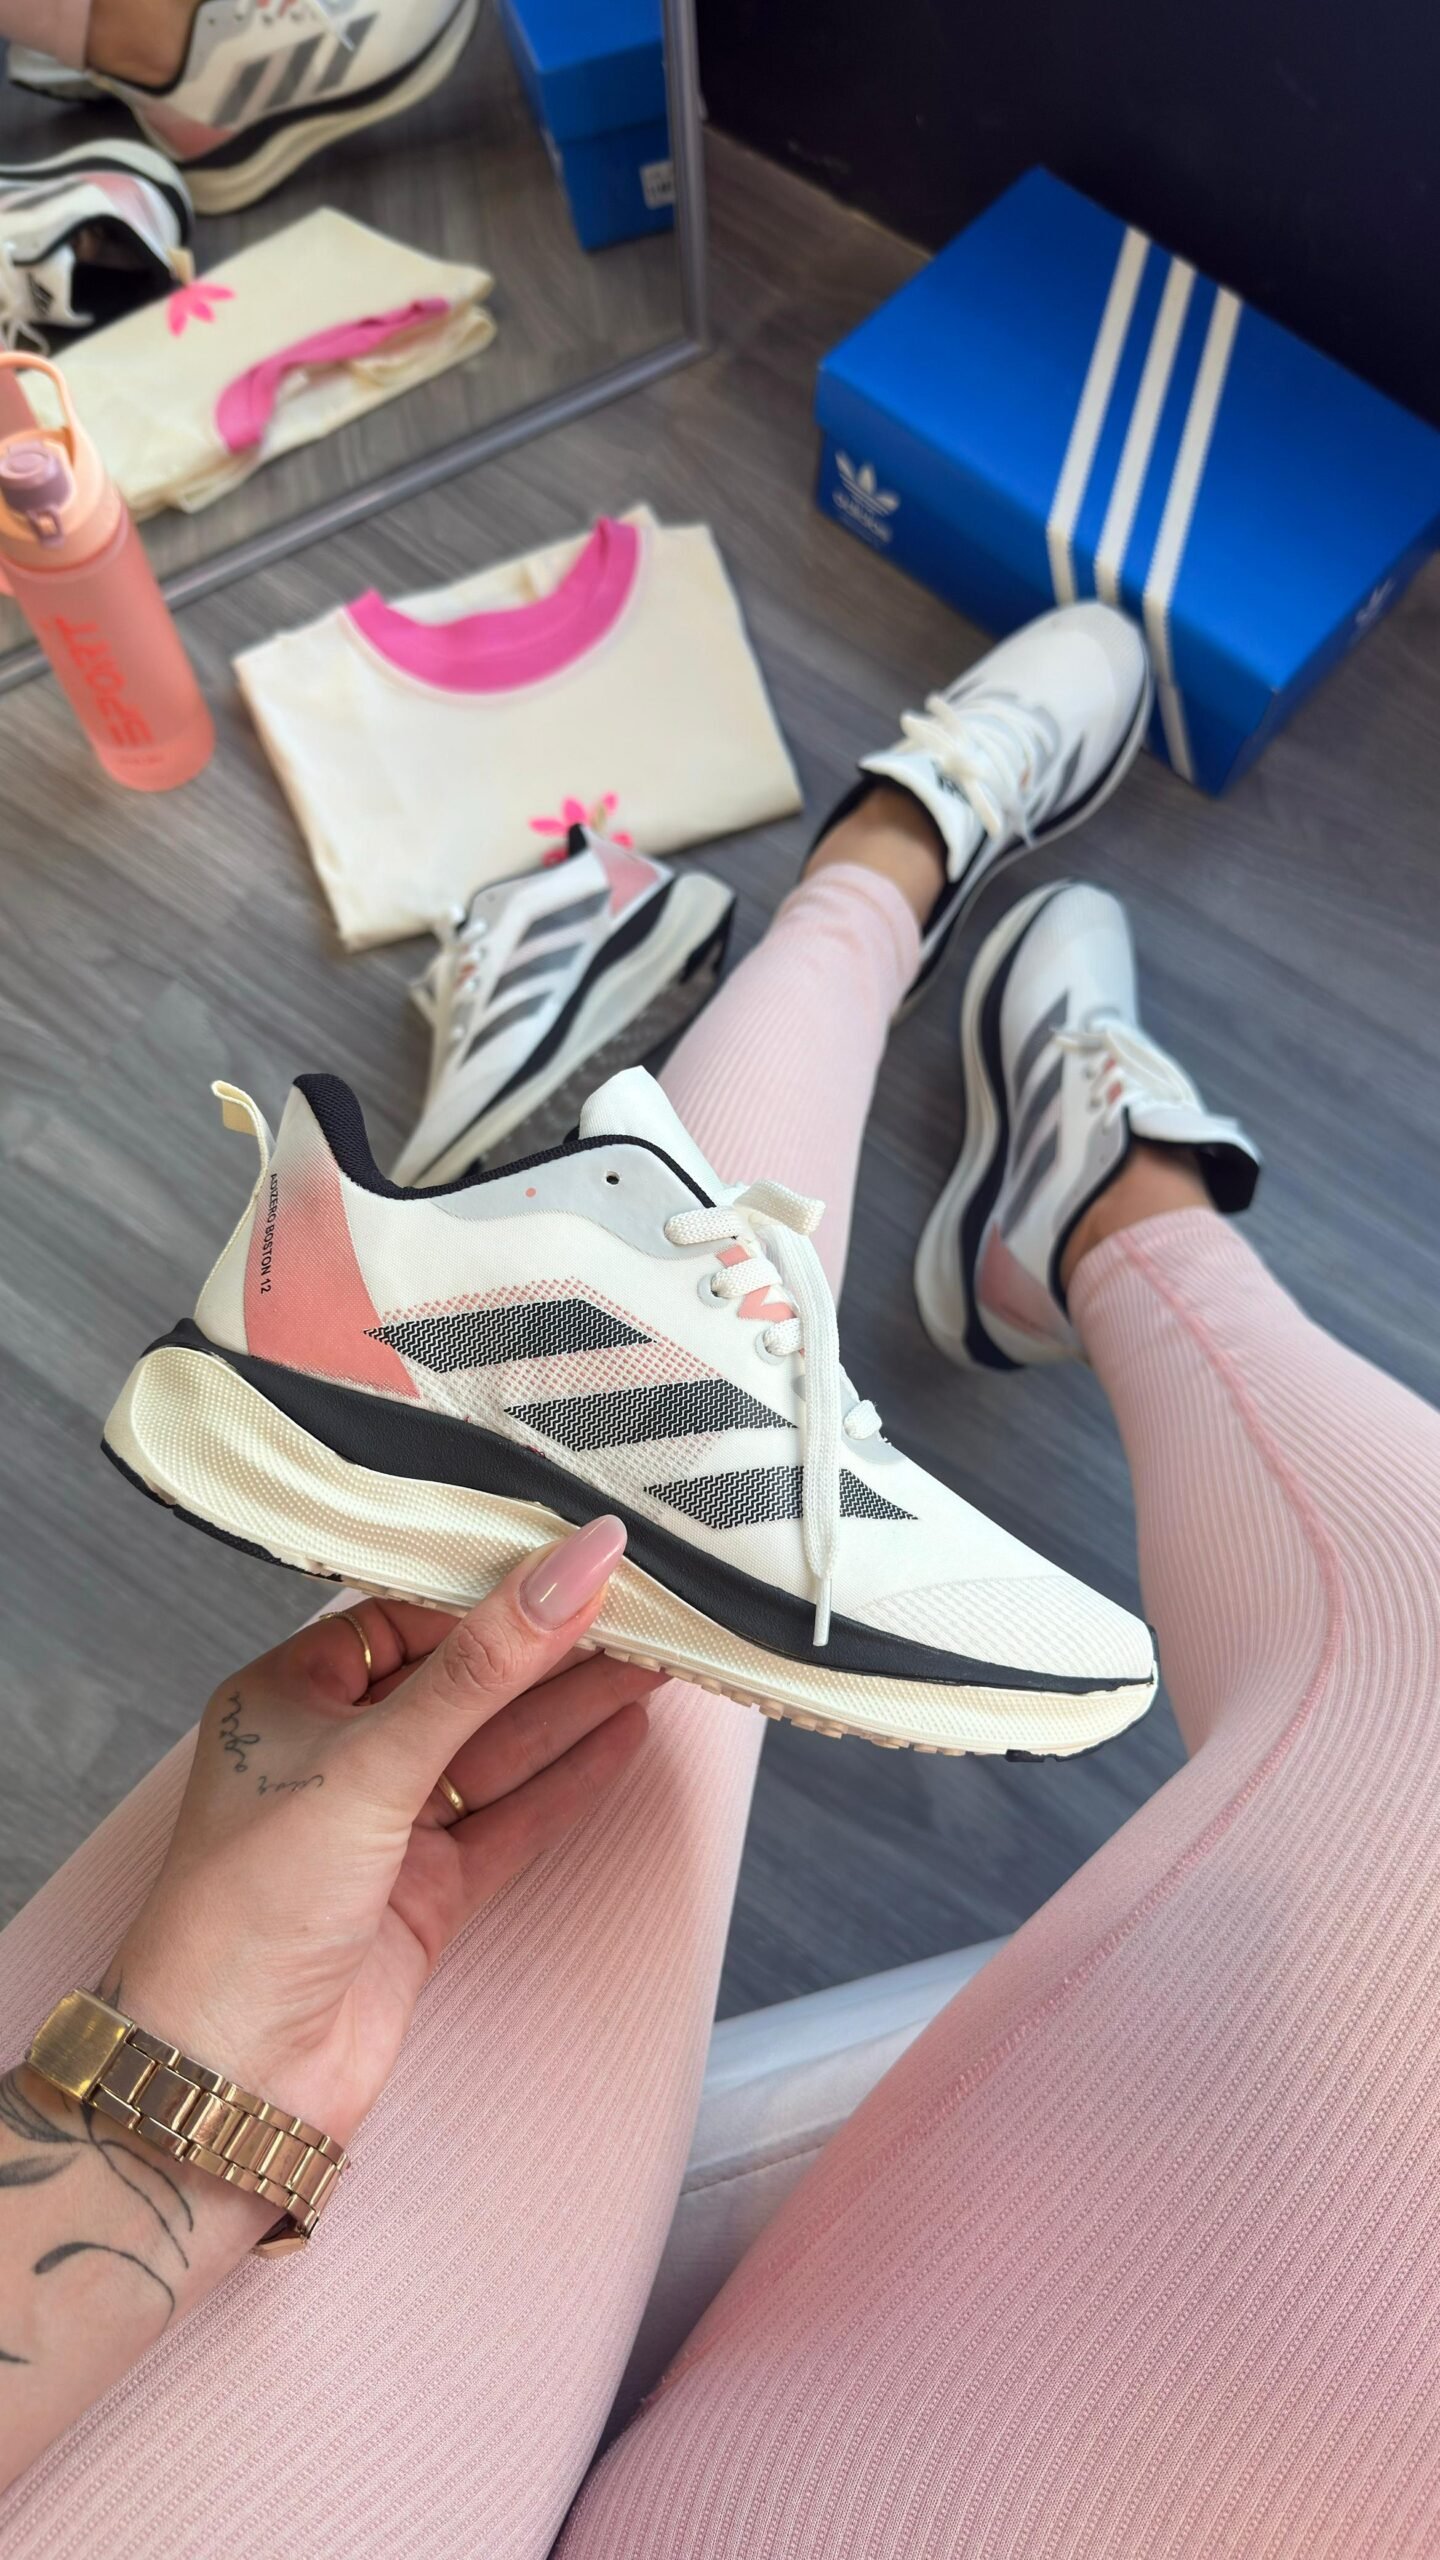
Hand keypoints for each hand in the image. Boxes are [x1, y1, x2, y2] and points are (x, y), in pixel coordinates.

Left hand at [108, 1515, 655, 2149]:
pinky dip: (568, 1781)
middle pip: (464, 1681)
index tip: (578, 1553)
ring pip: (497, 1750)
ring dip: (575, 1707)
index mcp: (290, 1695)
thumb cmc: (253, 1906)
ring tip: (660, 1656)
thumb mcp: (374, 1760)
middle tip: (644, 1603)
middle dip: (550, 1646)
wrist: (233, 2077)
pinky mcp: (426, 1891)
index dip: (495, 1585)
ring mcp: (385, 1827)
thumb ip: (485, 1664)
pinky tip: (624, 1735)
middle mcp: (337, 1753)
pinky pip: (510, 1818)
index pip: (409, 1614)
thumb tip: (575, 1561)